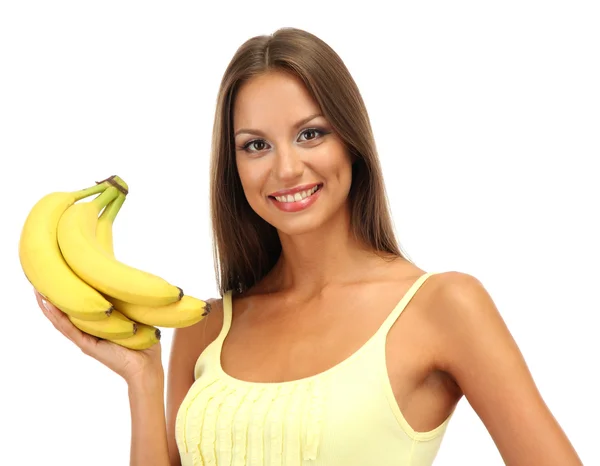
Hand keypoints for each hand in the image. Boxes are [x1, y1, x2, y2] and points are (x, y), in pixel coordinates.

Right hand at [35, 289, 163, 382]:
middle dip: (51, 297)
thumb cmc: (144, 341)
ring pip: (61, 321)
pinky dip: (58, 317)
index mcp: (96, 326)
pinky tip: (49, 305)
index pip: (76, 308)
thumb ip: (124, 303)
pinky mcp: (88, 346)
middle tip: (39, 279)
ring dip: (48, 306)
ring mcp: (86, 340)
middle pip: (63, 314)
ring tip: (37, 289)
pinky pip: (69, 329)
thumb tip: (123, 280)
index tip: (57, 277)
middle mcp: (87, 333)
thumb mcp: (132, 315)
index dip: (66, 295)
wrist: (148, 366)